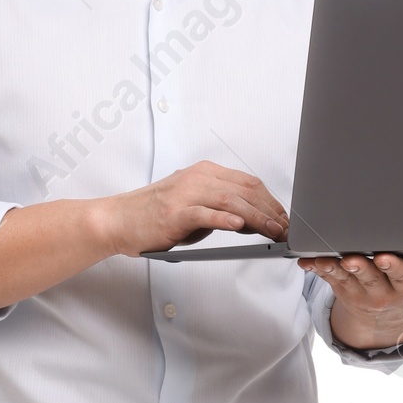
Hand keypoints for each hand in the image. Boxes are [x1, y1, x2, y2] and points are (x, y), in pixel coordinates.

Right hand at [96, 160, 287, 256]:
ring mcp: (185, 194)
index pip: (247, 182)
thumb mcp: (192, 206)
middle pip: (244, 190)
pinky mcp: (174, 213)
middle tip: (285, 227)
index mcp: (203, 173)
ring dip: (257, 216)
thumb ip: (219, 209)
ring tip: (273, 230)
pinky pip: (205, 213)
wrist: (117, 220)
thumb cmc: (153, 216)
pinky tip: (241, 226)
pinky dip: (225, 219)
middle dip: (270, 209)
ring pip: (231, 201)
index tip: (283, 216)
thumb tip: (250, 221)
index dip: (270, 199)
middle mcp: (197, 178)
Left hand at [296, 251, 402, 351]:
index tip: (386, 257)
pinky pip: (328, 277)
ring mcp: (360, 291)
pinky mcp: (342, 286)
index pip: (402, 278)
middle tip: (353, 257)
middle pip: (371, 278)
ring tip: (329, 258)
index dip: (394, 269)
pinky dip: (318, 268)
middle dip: (362, 267)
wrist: (389, 314)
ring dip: (336, 268)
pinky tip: (309, 259)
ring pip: (347, 278)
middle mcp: (383, 292)